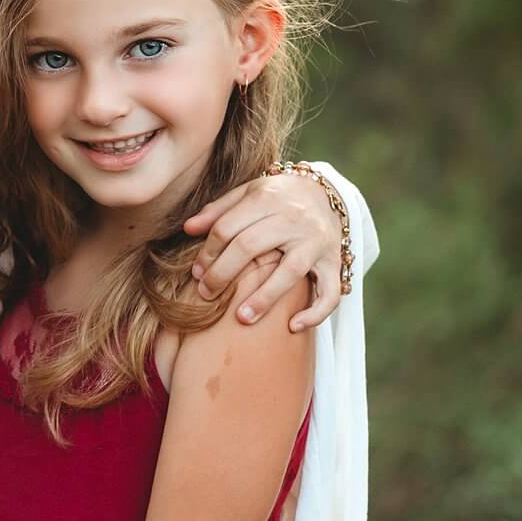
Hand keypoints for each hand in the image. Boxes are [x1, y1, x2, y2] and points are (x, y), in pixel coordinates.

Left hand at [182, 172, 343, 330]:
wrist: (326, 194)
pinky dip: (315, 312)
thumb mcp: (248, 194)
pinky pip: (330, 292)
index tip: (196, 272)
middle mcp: (294, 218)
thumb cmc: (277, 198)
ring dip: (264, 298)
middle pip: (250, 246)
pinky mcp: (334, 261)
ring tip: (241, 318)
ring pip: (289, 271)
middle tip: (206, 295)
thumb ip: (219, 210)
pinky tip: (293, 326)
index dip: (208, 252)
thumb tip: (188, 228)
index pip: (228, 228)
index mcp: (267, 198)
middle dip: (223, 273)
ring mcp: (316, 241)